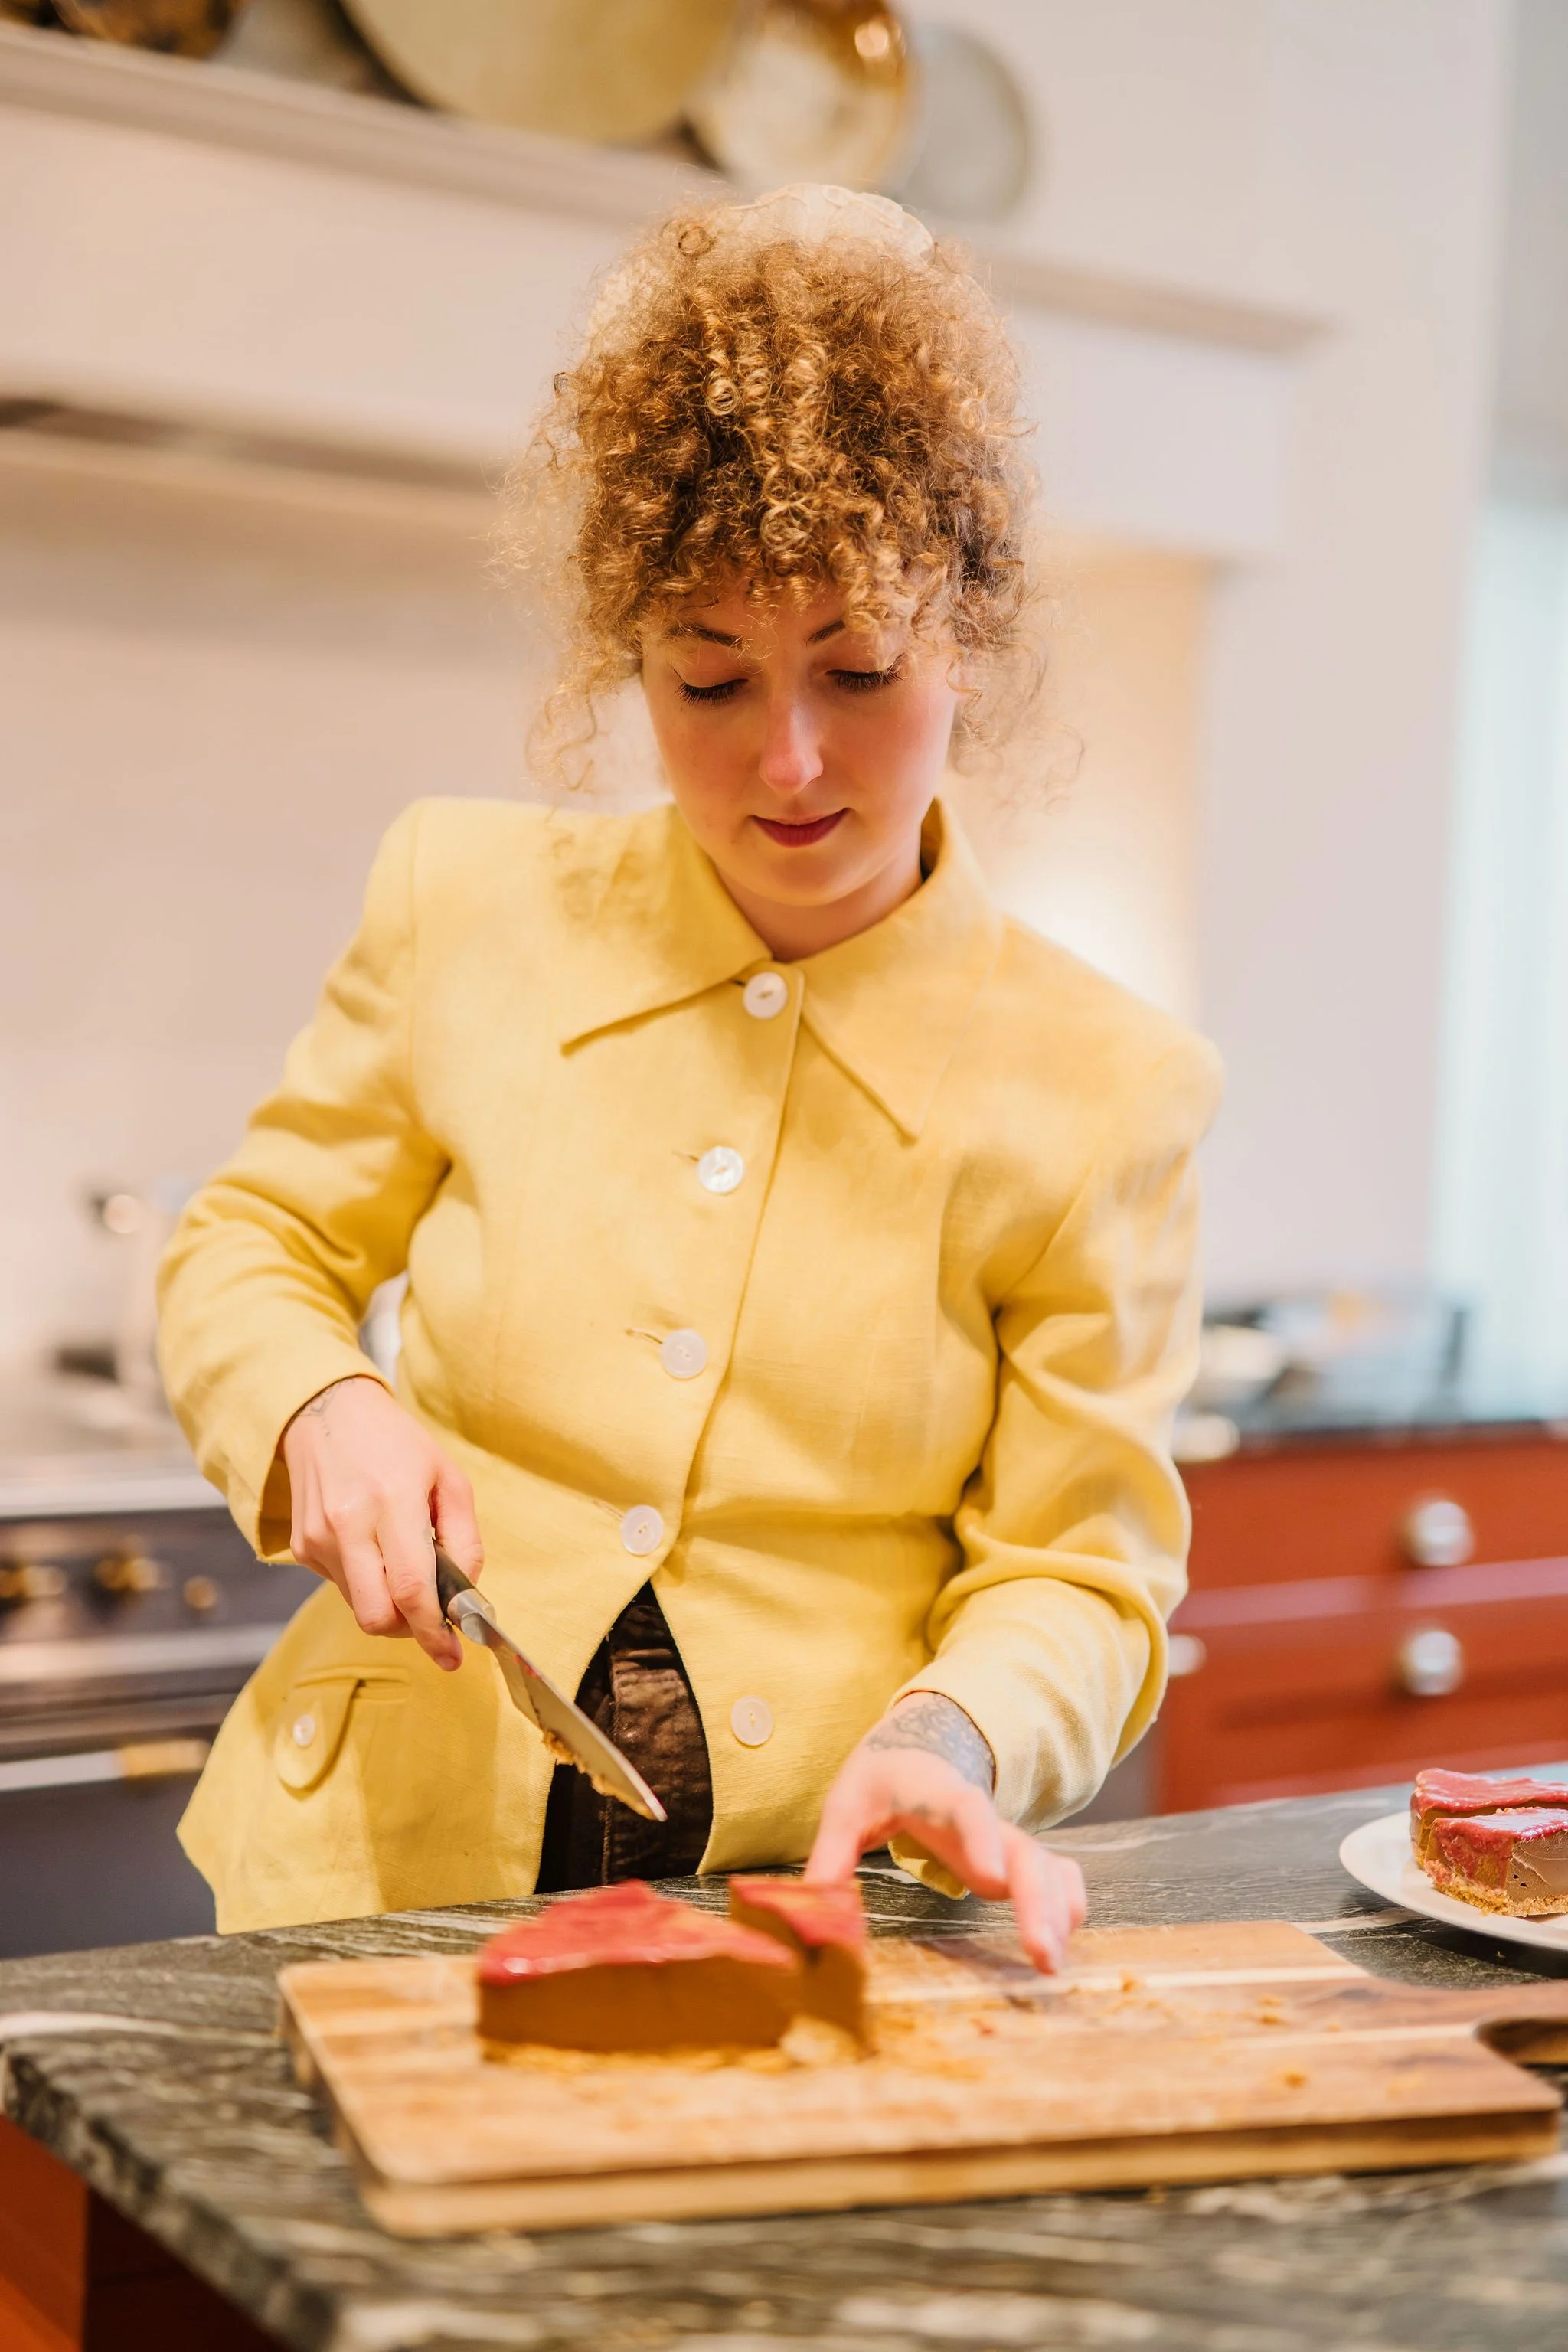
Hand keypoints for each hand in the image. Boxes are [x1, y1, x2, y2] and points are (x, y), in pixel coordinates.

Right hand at [280, 1376, 482, 1670]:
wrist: (326, 1413)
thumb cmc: (395, 1443)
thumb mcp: (447, 1477)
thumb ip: (464, 1539)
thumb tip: (466, 1594)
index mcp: (392, 1502)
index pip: (411, 1589)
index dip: (433, 1631)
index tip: (452, 1655)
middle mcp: (348, 1525)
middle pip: (378, 1616)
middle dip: (409, 1630)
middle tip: (430, 1619)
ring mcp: (318, 1539)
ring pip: (359, 1608)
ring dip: (388, 1605)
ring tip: (401, 1565)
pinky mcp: (301, 1548)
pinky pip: (341, 1587)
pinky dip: (365, 1583)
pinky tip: (372, 1548)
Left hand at [805, 1693, 1087, 1971]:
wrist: (919, 1747)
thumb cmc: (881, 1778)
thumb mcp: (846, 1805)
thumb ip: (830, 1853)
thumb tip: (812, 1909)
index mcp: (939, 1794)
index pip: (966, 1811)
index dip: (981, 1841)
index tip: (994, 1879)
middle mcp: (983, 1819)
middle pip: (1023, 1851)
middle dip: (1037, 1901)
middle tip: (1042, 1953)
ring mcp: (1004, 1839)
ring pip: (1048, 1867)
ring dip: (1056, 1911)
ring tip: (1050, 1964)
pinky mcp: (1015, 1858)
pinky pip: (1056, 1875)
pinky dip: (1066, 1905)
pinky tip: (1059, 1945)